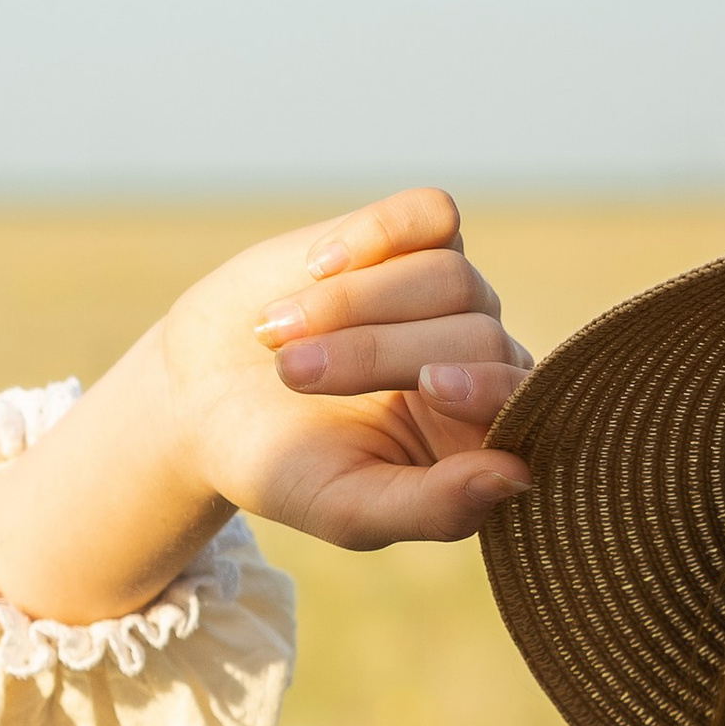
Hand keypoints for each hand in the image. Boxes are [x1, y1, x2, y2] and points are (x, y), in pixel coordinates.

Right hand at [0, 186, 536, 626]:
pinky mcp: (410, 239)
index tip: (430, 390)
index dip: (486, 389)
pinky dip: (373, 237)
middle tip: (292, 376)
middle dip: (378, 354)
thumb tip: (521, 477)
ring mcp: (450, 297)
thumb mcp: (349, 509)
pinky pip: (428, 216)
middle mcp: (479, 362)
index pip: (521, 402)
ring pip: (449, 276)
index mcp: (480, 438)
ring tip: (277, 334)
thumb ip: (437, 509)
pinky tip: (314, 267)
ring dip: (354, 302)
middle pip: (474, 335)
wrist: (203, 396)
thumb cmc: (281, 466)